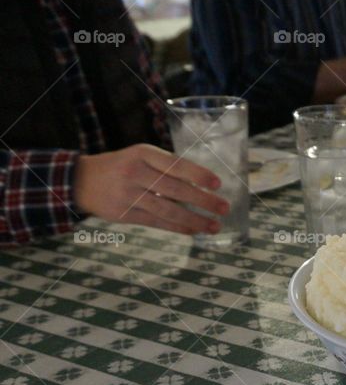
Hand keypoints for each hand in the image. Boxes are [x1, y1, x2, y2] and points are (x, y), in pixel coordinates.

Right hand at [74, 144, 227, 234]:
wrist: (81, 181)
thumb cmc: (121, 166)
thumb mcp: (140, 156)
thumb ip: (166, 166)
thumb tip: (202, 184)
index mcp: (143, 154)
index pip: (175, 165)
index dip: (198, 175)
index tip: (218, 184)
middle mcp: (136, 173)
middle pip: (175, 189)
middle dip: (204, 201)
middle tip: (224, 208)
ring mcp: (129, 195)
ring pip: (168, 210)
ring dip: (195, 220)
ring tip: (214, 226)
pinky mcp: (125, 215)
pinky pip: (157, 222)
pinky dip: (178, 227)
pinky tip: (194, 230)